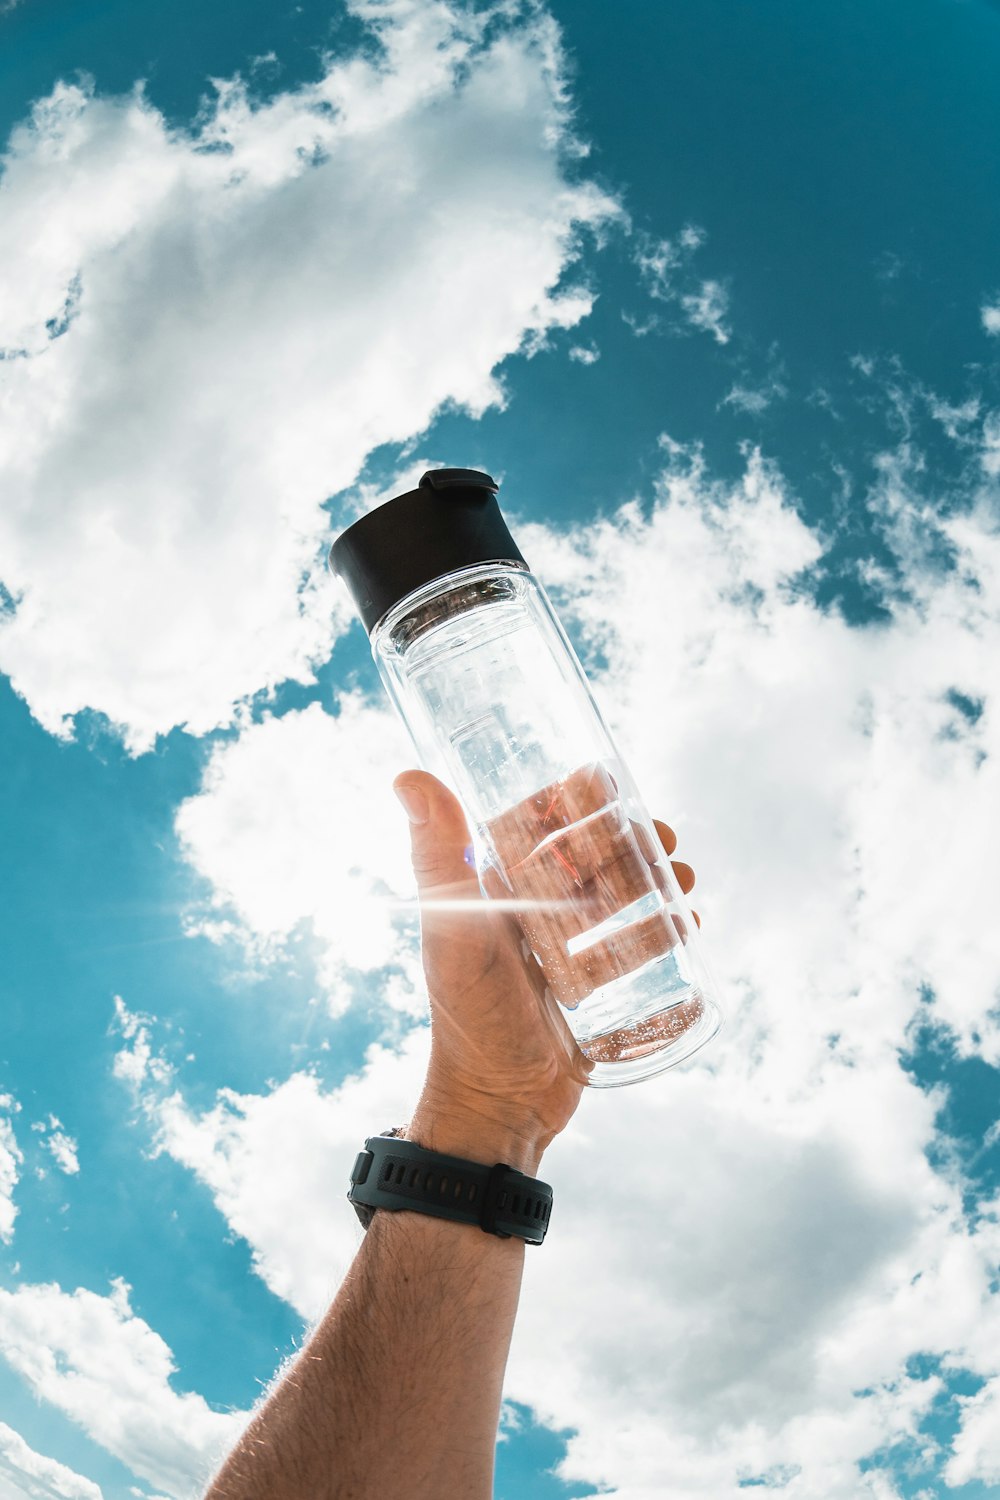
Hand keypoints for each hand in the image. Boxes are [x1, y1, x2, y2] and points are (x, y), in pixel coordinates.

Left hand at [393, 769, 699, 1160]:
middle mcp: (522, 914)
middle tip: (666, 838)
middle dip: (628, 841)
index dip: (572, 800)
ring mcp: (558, 951)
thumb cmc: (470, 1018)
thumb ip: (437, 857)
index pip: (532, 825)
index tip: (613, 784)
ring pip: (614, 899)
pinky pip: (630, 948)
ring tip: (685, 878)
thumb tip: (408, 775)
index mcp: (485, 891)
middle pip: (584, 858)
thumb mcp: (455, 932)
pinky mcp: (589, 988)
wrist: (500, 1109)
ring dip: (653, 881)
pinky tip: (689, 924)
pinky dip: (662, 930)